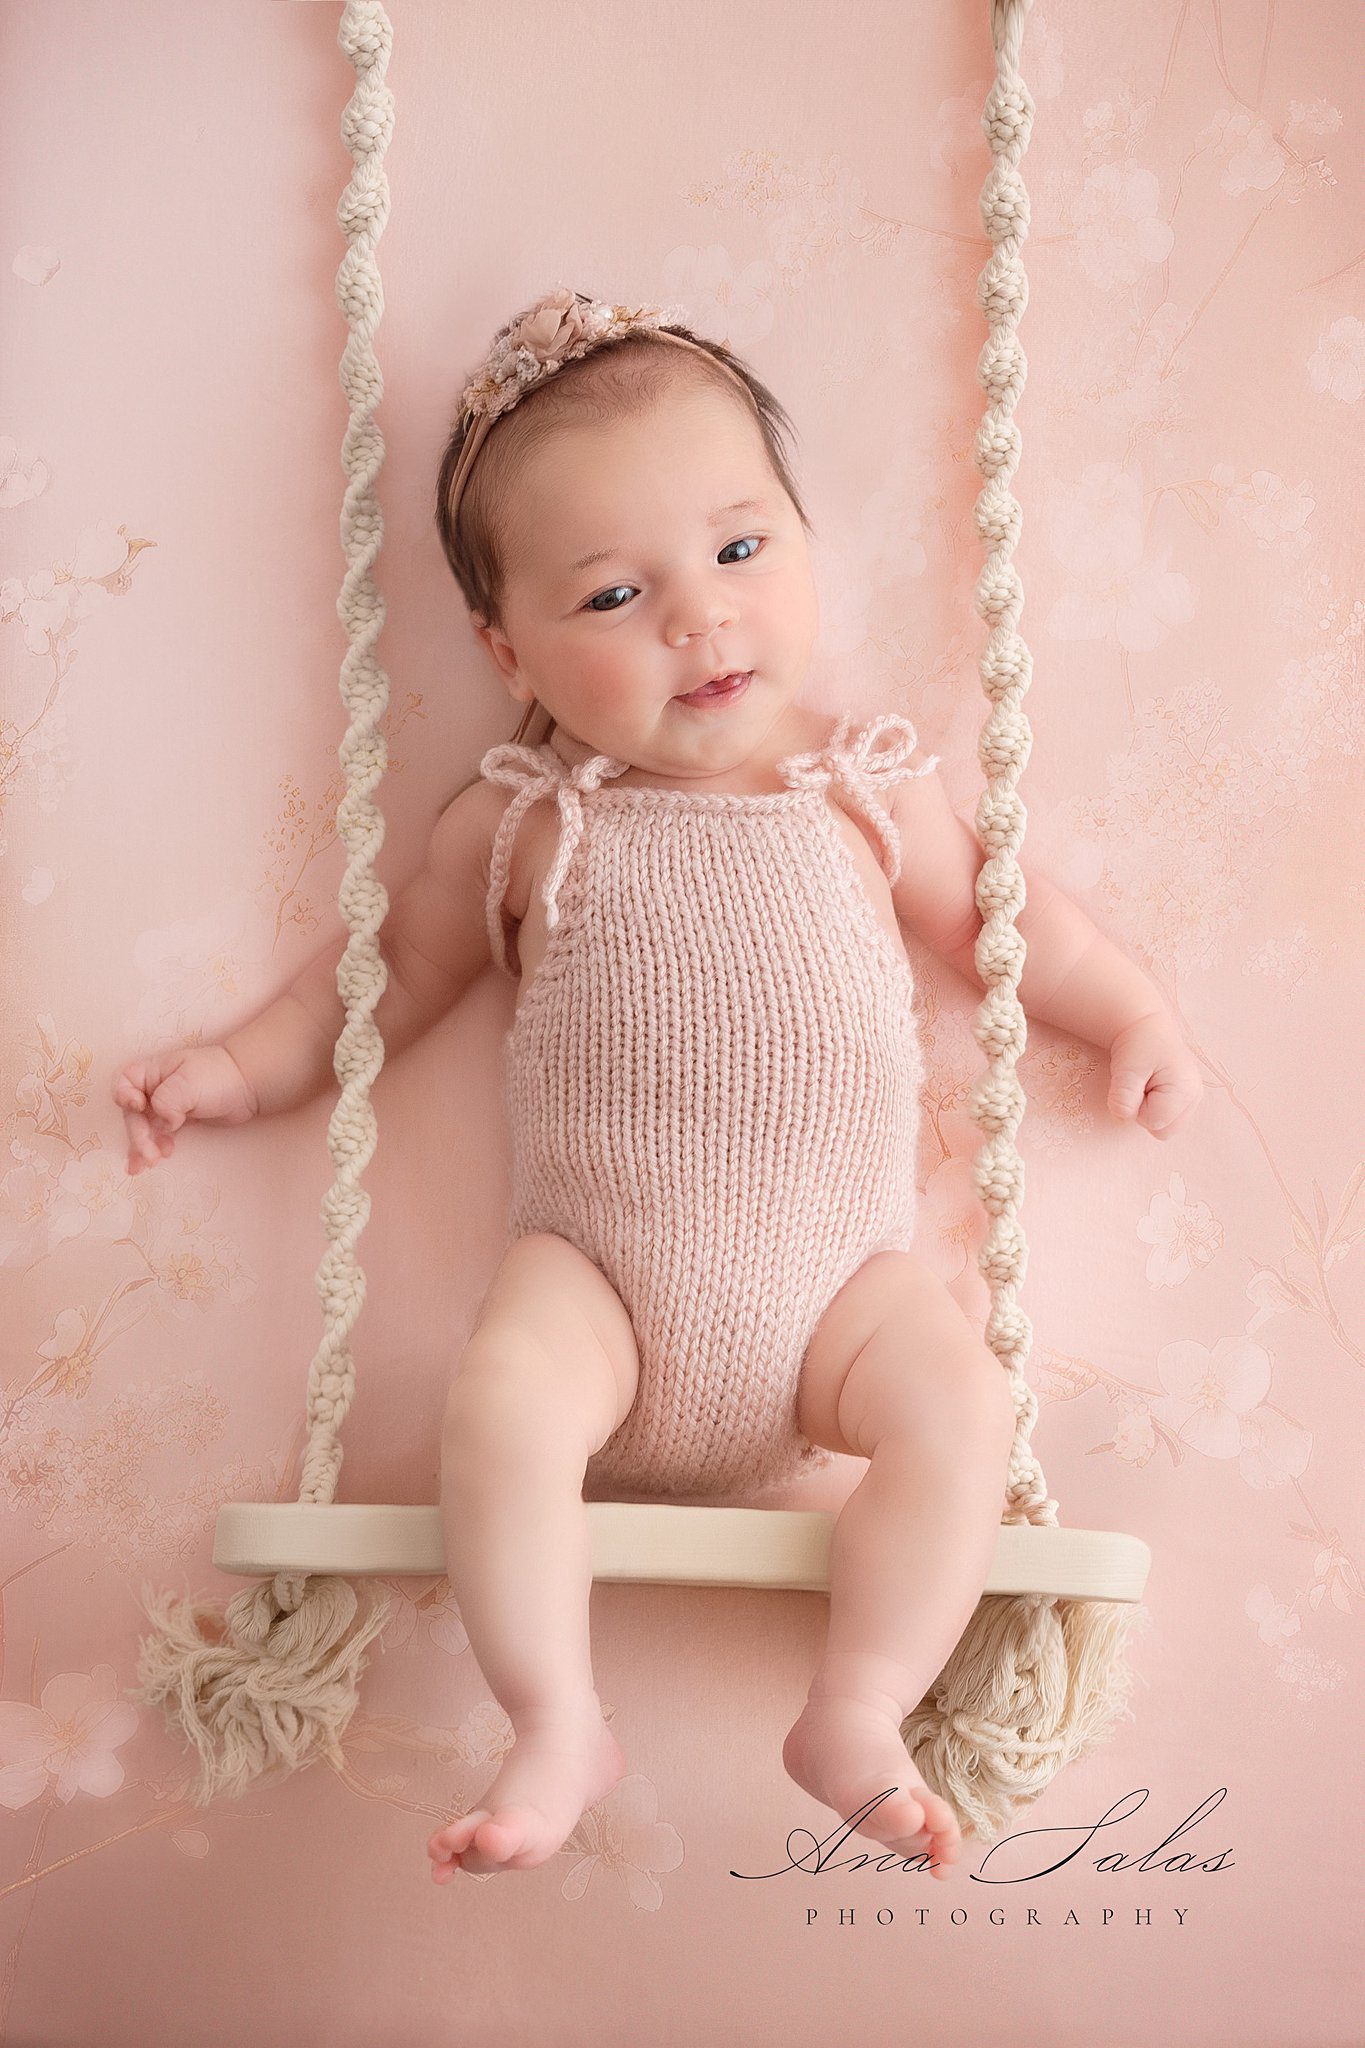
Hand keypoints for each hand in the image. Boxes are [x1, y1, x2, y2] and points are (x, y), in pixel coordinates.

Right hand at [112, 1044, 258, 1175]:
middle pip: (133, 1114)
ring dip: (143, 1148)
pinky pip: (158, 1136)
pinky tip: (159, 1159)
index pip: (123, 1082)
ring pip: (144, 1129)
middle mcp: (153, 1089)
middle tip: (150, 1156)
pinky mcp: (176, 1122)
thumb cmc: (217, 1076)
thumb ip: (167, 1101)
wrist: (247, 1086)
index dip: (124, 1096)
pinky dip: (154, 1149)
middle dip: (138, 1136)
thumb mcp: (189, 1083)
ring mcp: (164, 1106)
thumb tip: (163, 1124)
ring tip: (149, 1164)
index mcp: (152, 1072)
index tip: (138, 1107)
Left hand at [1107, 1011, 1202, 1140]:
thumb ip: (1123, 1095)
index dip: (1137, 1108)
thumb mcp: (1126, 1068)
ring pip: (1164, 1129)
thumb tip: (1122, 1117)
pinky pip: (1165, 1121)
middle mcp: (1195, 1098)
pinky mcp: (1186, 1102)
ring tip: (1147, 1086)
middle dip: (1145, 1113)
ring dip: (1149, 1112)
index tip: (1137, 1084)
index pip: (1154, 1122)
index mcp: (1186, 1090)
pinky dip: (1155, 1109)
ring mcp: (1193, 1101)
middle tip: (1141, 1086)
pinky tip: (1153, 1089)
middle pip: (1162, 1132)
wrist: (1146, 1029)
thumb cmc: (1138, 1046)